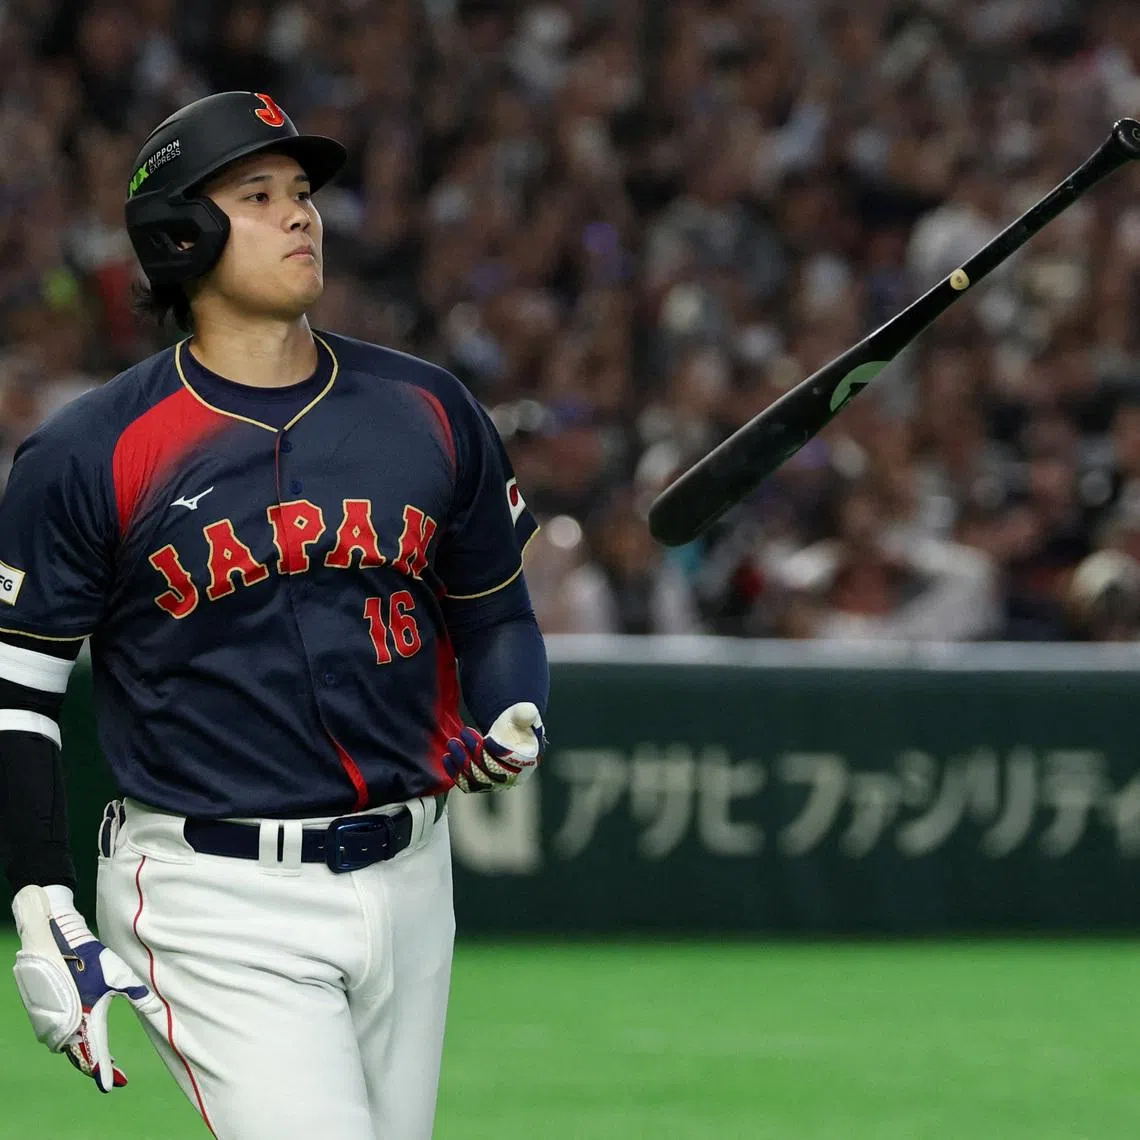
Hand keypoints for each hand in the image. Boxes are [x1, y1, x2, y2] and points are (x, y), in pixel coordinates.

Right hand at [11, 884, 161, 1091]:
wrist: (57, 943)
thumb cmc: (89, 959)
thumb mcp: (119, 975)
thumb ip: (139, 995)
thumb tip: (160, 1010)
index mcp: (87, 1019)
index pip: (97, 1055)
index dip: (105, 1072)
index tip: (112, 1087)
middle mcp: (68, 1026)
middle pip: (82, 1056)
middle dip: (98, 1066)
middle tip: (115, 1074)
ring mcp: (54, 1022)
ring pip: (71, 1047)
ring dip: (86, 1054)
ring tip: (104, 1060)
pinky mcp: (48, 1014)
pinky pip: (63, 1037)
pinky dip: (75, 1042)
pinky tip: (85, 1039)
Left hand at [444, 701, 546, 792]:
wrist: (508, 736)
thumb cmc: (516, 724)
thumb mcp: (522, 715)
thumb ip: (525, 713)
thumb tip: (528, 712)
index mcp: (528, 760)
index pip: (510, 759)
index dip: (496, 748)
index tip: (485, 735)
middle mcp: (514, 777)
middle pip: (491, 770)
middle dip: (474, 752)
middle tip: (462, 733)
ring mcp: (496, 783)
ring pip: (477, 779)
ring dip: (462, 762)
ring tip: (452, 743)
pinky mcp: (481, 785)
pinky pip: (467, 784)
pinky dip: (455, 773)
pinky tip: (447, 758)